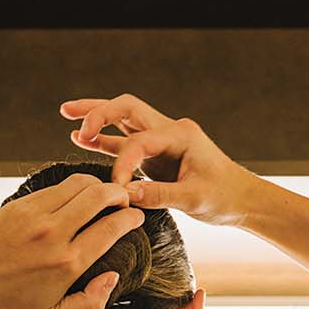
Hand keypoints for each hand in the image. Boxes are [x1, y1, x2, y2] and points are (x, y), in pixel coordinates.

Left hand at [0, 172, 145, 308]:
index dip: (131, 218)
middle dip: (121, 194)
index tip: (137, 217)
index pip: (112, 228)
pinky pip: (59, 186)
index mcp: (68, 265)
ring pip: (82, 184)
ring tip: (106, 194)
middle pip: (101, 197)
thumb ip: (90, 304)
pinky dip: (77, 186)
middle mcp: (55, 235)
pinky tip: (81, 194)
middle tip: (125, 200)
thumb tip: (113, 278)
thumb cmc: (10, 303)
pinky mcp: (23, 204)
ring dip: (100, 185)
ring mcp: (37, 215)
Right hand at [61, 94, 258, 226]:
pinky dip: (105, 141)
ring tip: (67, 115)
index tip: (116, 190)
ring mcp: (161, 141)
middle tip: (69, 115)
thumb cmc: (225, 197)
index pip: (139, 140)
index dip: (122, 163)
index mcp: (181, 135)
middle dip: (98, 110)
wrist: (242, 199)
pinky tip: (82, 140)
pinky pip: (126, 142)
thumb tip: (124, 195)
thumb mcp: (195, 199)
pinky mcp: (156, 155)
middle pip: (127, 108)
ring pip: (123, 121)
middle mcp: (169, 131)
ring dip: (96, 118)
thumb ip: (159, 196)